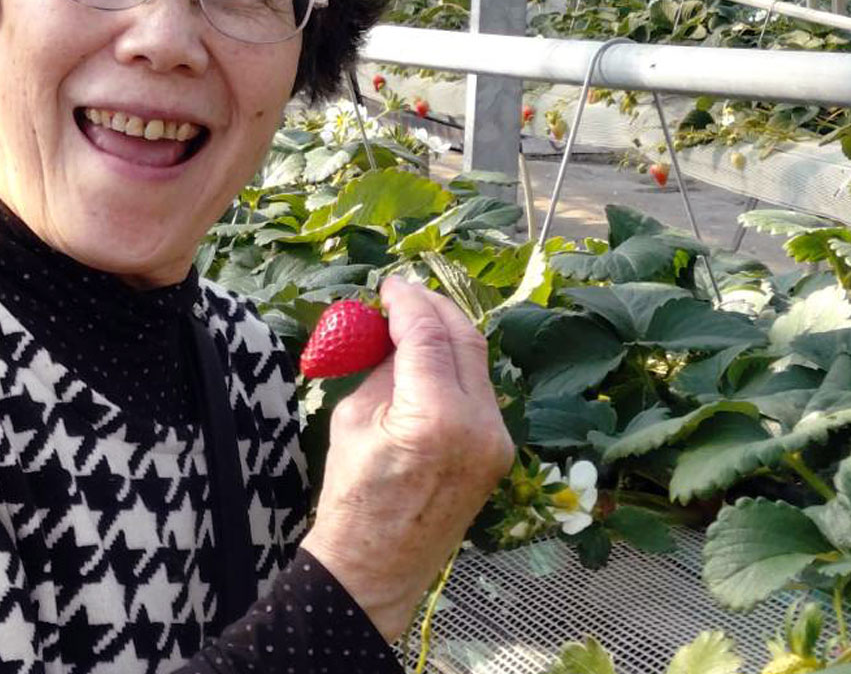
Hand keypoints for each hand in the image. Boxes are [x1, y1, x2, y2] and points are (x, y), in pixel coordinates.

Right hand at [300, 276, 514, 640]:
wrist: (376, 566)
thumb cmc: (352, 498)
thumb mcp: (354, 419)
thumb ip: (383, 370)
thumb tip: (395, 334)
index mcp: (435, 416)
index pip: (428, 334)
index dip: (408, 301)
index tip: (390, 284)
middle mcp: (478, 424)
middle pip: (465, 339)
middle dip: (434, 309)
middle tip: (404, 295)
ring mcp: (496, 441)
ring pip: (478, 363)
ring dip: (447, 335)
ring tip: (412, 324)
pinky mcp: (498, 452)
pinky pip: (480, 392)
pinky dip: (455, 367)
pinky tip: (428, 362)